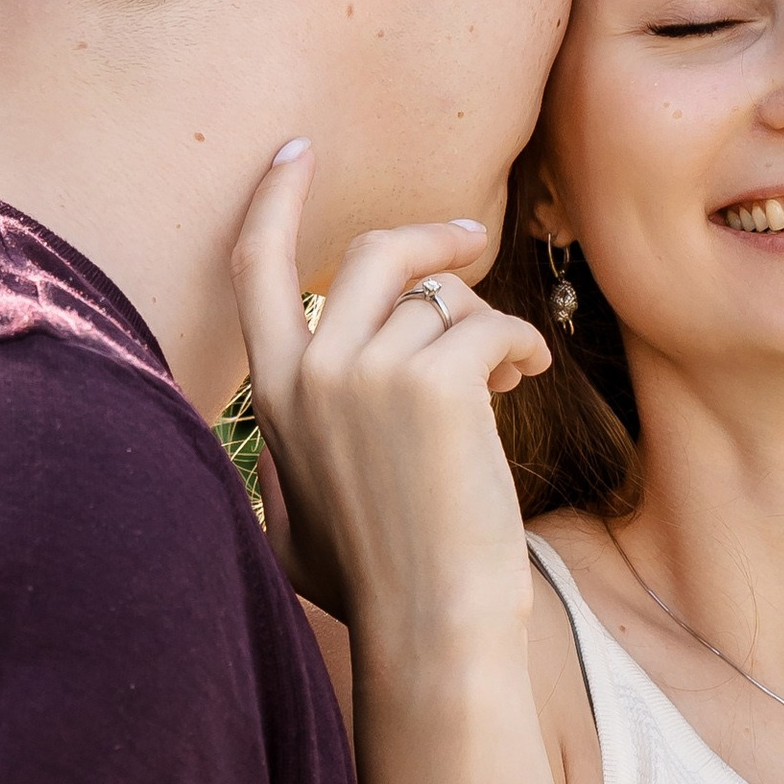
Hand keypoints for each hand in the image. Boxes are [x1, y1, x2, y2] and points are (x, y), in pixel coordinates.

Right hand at [232, 141, 548, 640]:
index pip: (257, 268)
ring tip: (507, 376)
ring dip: (484, 327)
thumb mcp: (295, 523)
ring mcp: (371, 374)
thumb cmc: (373, 593)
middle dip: (430, 239)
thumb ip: (286, 459)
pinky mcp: (438, 384)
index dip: (276, 201)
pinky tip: (527, 383)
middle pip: (372, 254)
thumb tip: (286, 437)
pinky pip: (491, 327)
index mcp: (274, 397)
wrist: (429, 632)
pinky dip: (520, 349)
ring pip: (443, 301)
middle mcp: (313, 372)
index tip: (297, 152)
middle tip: (472, 243)